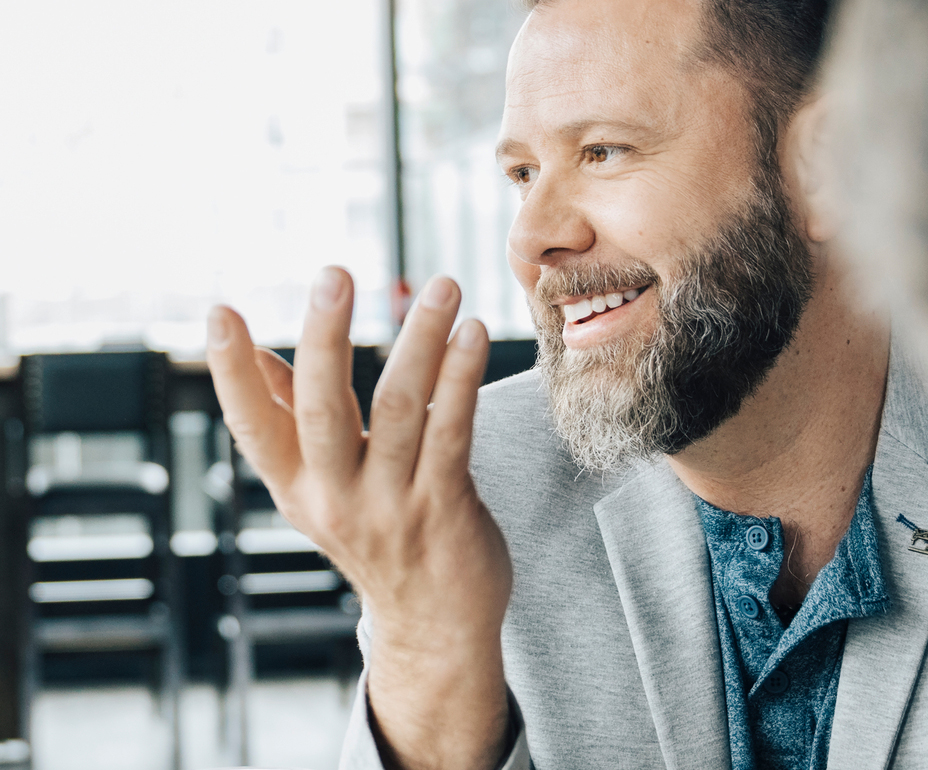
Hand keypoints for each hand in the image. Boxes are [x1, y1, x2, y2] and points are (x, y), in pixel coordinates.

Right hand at [206, 267, 512, 769]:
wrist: (435, 626)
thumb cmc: (377, 538)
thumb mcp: (320, 490)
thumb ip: (290, 421)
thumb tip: (255, 354)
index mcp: (297, 489)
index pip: (252, 427)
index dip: (232, 373)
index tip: (218, 313)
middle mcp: (336, 498)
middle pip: (322, 410)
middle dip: (326, 338)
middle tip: (335, 274)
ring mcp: (392, 505)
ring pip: (401, 408)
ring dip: (421, 340)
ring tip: (442, 287)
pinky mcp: (445, 507)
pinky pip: (453, 430)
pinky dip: (462, 378)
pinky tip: (473, 335)